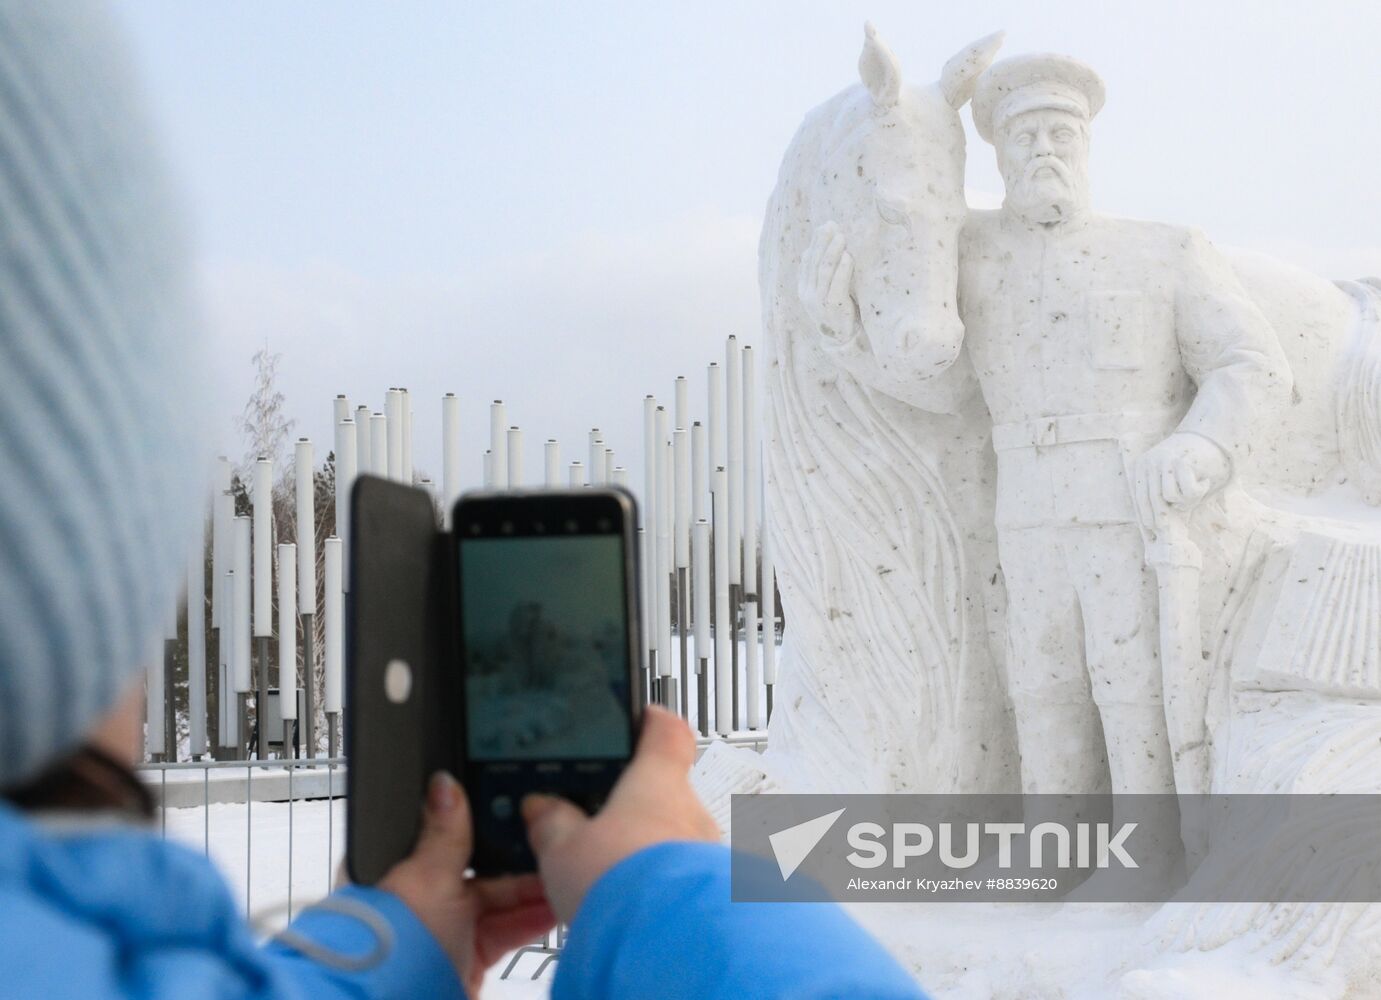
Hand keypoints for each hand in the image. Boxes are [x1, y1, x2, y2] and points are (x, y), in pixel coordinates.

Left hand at [380, 772, 555, 996]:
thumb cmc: (395, 947)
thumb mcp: (427, 878)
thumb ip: (444, 833)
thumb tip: (445, 784)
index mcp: (401, 870)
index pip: (447, 835)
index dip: (483, 824)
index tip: (517, 814)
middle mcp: (421, 899)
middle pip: (479, 868)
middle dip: (517, 861)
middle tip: (552, 845)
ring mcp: (446, 930)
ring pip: (498, 901)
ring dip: (531, 892)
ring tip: (564, 876)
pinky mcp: (467, 958)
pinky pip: (506, 931)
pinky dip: (530, 920)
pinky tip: (556, 907)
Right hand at [520, 706, 719, 924]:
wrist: (666, 944)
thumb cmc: (621, 883)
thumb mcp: (563, 848)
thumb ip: (552, 822)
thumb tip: (542, 808)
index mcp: (656, 779)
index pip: (666, 729)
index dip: (650, 721)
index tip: (638, 718)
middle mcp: (690, 809)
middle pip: (666, 789)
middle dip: (634, 803)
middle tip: (598, 819)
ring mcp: (705, 851)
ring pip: (672, 837)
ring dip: (645, 849)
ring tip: (607, 873)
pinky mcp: (708, 892)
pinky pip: (679, 877)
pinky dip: (655, 884)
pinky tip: (627, 904)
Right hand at [798, 221, 856, 343]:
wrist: (841, 338)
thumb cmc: (836, 310)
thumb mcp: (823, 291)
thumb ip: (818, 273)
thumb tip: (811, 250)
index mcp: (804, 288)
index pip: (807, 260)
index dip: (816, 242)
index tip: (825, 226)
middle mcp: (808, 293)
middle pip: (814, 262)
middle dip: (823, 242)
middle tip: (831, 225)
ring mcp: (819, 301)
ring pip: (824, 271)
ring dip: (832, 251)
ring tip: (841, 237)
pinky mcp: (833, 307)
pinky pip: (836, 285)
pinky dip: (842, 270)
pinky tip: (848, 257)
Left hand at [1132, 433, 1230, 529]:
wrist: (1211, 437)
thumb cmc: (1191, 463)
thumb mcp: (1169, 477)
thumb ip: (1164, 493)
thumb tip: (1160, 522)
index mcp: (1143, 466)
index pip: (1139, 495)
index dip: (1145, 514)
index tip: (1150, 528)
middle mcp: (1150, 462)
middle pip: (1152, 498)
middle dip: (1160, 516)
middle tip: (1167, 527)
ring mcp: (1165, 460)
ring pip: (1170, 496)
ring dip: (1186, 500)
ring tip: (1196, 490)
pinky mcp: (1182, 461)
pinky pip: (1187, 491)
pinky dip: (1198, 492)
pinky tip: (1205, 482)